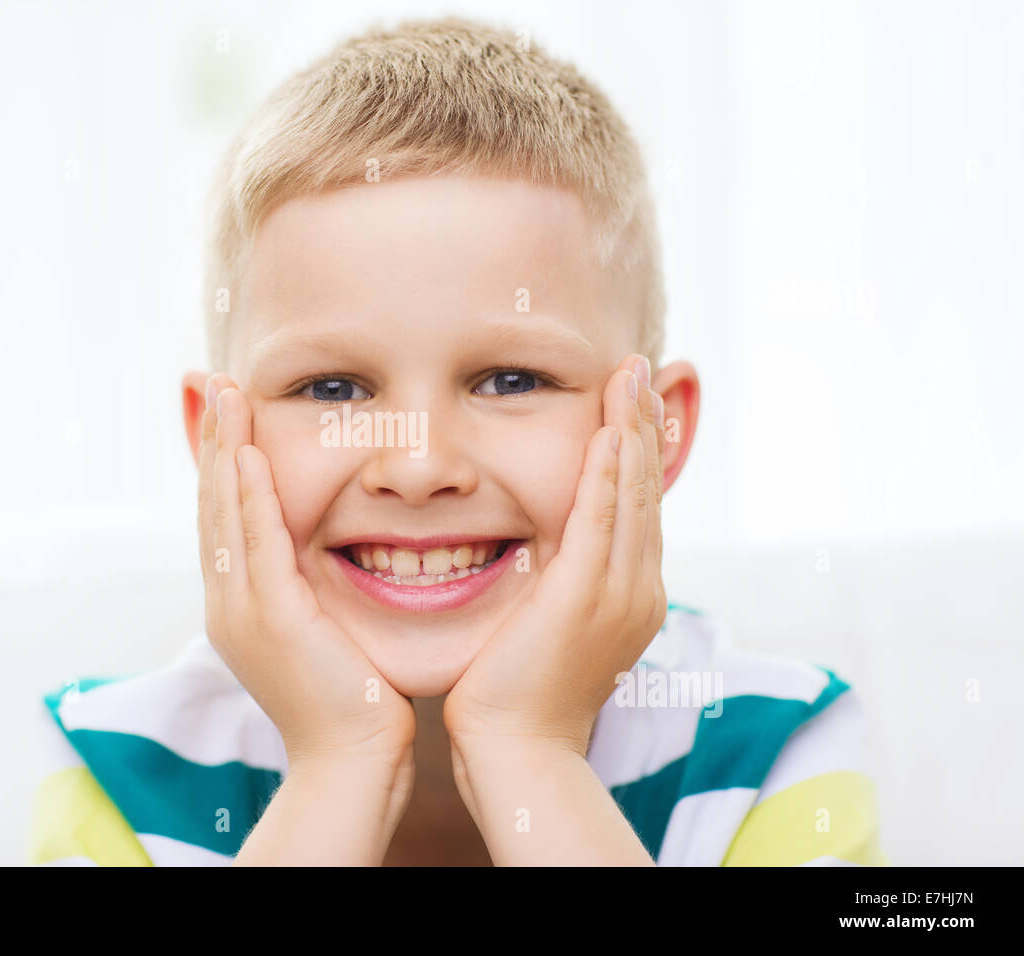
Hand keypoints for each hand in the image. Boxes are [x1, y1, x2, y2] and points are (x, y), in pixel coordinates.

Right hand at [198, 374, 416, 771]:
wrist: (352, 763)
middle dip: (210, 440)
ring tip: (224, 393)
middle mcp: (228, 602)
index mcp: (240, 606)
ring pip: (225, 511)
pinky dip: (248, 491)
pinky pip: (255, 539)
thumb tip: (329, 556)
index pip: (226, 518)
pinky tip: (246, 450)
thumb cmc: (355, 704)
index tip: (225, 412)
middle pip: (213, 504)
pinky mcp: (270, 616)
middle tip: (211, 382)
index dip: (219, 463)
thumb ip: (315, 592)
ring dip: (222, 448)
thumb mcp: (325, 636)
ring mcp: (241, 609)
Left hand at [443, 353, 667, 759]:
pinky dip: (607, 469)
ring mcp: (619, 593)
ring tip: (630, 377)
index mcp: (629, 595)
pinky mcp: (586, 596)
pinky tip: (608, 428)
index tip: (630, 403)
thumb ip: (555, 583)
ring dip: (631, 430)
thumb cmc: (516, 694)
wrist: (515, 749)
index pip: (635, 507)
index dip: (636, 452)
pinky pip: (601, 517)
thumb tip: (542, 552)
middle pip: (645, 490)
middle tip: (639, 369)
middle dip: (643, 425)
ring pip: (631, 494)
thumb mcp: (546, 627)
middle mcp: (638, 589)